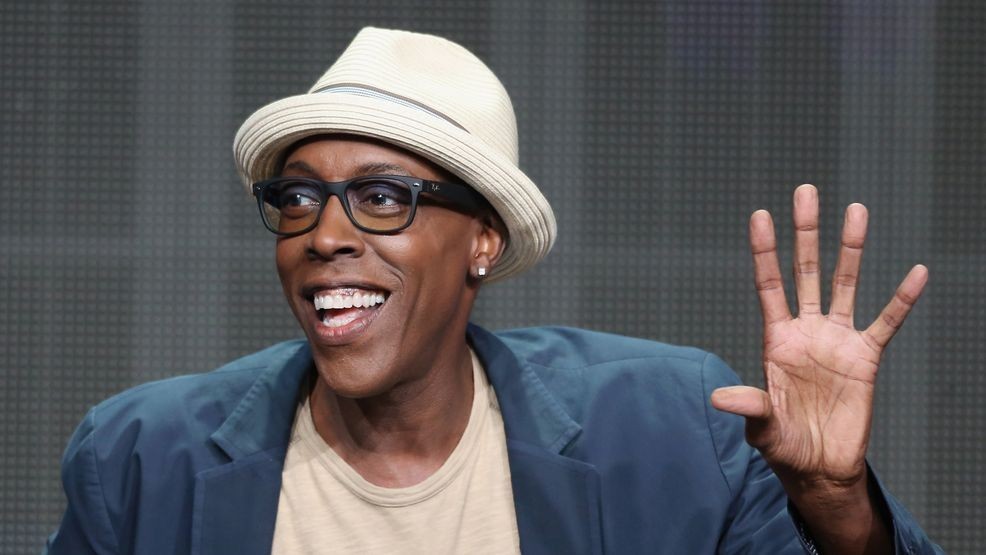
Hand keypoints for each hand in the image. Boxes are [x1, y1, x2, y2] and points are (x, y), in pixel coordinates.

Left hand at [711, 184, 926, 550]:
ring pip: (845, 284)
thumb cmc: (784, 444)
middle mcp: (806, 330)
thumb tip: (719, 397)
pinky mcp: (866, 358)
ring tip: (856, 210)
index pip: (769, 286)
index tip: (760, 215)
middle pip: (805, 271)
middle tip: (806, 191)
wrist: (820, 466)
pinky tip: (917, 272)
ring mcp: (837, 340)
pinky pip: (887, 323)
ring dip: (851, 249)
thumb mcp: (763, 426)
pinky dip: (902, 299)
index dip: (764, 252)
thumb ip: (749, 407)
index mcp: (776, 339)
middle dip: (805, 232)